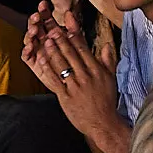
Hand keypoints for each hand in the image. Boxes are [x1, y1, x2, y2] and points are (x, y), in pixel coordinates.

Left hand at [23, 4, 120, 133]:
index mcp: (96, 70)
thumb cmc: (106, 101)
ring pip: (62, 65)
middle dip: (61, 41)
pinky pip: (55, 80)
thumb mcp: (110, 79)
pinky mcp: (66, 96)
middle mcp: (86, 76)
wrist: (102, 123)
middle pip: (71, 55)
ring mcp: (75, 86)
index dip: (73, 38)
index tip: (66, 28)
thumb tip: (106, 45)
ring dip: (53, 52)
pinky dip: (48, 69)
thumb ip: (108, 61)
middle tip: (53, 30)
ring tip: (47, 41)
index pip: (83, 50)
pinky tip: (42, 61)